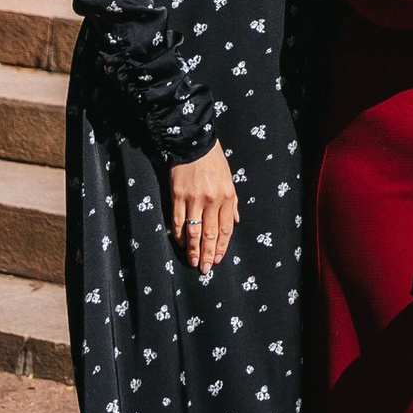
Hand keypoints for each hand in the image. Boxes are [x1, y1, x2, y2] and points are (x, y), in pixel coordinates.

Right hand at [169, 143, 239, 275]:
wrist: (194, 143)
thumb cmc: (214, 161)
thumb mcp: (229, 179)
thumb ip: (232, 201)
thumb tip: (235, 221)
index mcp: (226, 196)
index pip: (225, 228)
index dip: (222, 246)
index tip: (219, 259)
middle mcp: (212, 200)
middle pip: (210, 233)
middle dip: (209, 253)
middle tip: (206, 269)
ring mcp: (194, 199)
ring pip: (194, 231)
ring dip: (193, 249)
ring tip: (193, 262)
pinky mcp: (178, 196)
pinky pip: (178, 220)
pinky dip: (179, 234)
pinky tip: (180, 244)